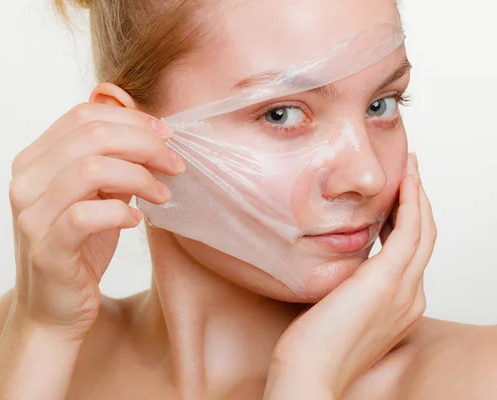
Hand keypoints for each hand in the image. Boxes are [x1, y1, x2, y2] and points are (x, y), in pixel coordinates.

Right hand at [8, 101, 184, 340]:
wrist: (54, 309)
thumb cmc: (80, 248)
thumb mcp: (98, 196)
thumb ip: (114, 162)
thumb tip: (152, 131)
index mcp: (34, 160)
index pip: (84, 115)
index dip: (131, 118)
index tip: (166, 135)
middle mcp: (25, 181)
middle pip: (91, 135)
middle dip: (144, 143)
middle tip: (174, 163)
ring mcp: (31, 215)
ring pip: (90, 169)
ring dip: (139, 176)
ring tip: (162, 194)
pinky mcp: (46, 249)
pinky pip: (86, 216)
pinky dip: (120, 212)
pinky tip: (136, 220)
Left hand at [264, 153, 435, 398]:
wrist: (309, 372)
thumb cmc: (313, 347)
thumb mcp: (337, 310)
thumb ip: (348, 288)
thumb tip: (339, 266)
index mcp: (399, 305)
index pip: (411, 254)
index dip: (407, 221)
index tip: (396, 198)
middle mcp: (410, 298)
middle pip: (424, 238)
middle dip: (419, 202)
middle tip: (410, 173)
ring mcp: (403, 290)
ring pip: (423, 231)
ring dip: (419, 195)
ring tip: (411, 168)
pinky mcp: (388, 280)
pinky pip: (410, 230)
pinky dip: (412, 202)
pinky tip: (406, 180)